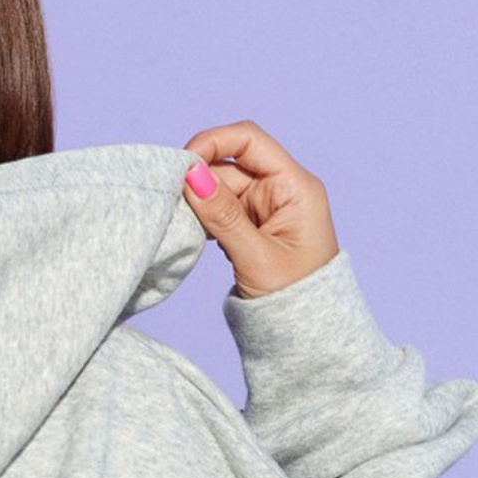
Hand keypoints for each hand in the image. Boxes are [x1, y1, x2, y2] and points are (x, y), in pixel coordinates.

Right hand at [178, 122, 338, 299]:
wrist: (308, 336)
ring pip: (220, 188)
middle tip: (170, 202)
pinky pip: (221, 210)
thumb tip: (190, 175)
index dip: (212, 142)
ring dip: (198, 202)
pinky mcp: (253, 226)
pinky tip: (192, 234)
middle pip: (230, 164)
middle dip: (198, 179)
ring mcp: (266, 208)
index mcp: (295, 187)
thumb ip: (222, 215)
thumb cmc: (295, 301)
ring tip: (181, 224)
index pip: (249, 140)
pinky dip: (203, 218)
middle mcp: (282, 190)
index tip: (181, 166)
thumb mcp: (256, 257)